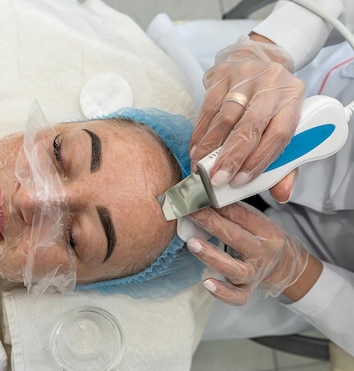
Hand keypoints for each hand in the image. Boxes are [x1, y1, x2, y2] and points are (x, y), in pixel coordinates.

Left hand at [185, 202, 309, 305]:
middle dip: (211, 224)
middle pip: (237, 238)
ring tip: (193, 244)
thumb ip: (233, 211)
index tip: (196, 196)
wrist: (284, 267)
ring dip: (213, 256)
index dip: (218, 206)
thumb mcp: (254, 221)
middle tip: (191, 213)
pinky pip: (237, 296)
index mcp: (266, 231)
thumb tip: (201, 195)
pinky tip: (207, 283)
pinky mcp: (247, 291)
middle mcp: (262, 253)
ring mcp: (255, 274)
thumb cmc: (260, 239)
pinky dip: (223, 293)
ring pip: (236, 269)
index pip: (242, 216)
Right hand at [190, 34, 305, 201]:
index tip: (240, 181)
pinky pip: (207, 109)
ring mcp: (246, 77)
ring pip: (225, 118)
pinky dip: (200, 134)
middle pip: (250, 125)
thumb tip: (281, 195)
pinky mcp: (222, 75)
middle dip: (231, 157)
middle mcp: (272, 85)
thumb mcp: (286, 124)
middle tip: (216, 180)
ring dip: (210, 148)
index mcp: (293, 100)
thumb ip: (286, 162)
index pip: (279, 133)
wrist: (258, 59)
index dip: (259, 160)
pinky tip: (195, 150)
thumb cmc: (273, 102)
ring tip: (200, 169)